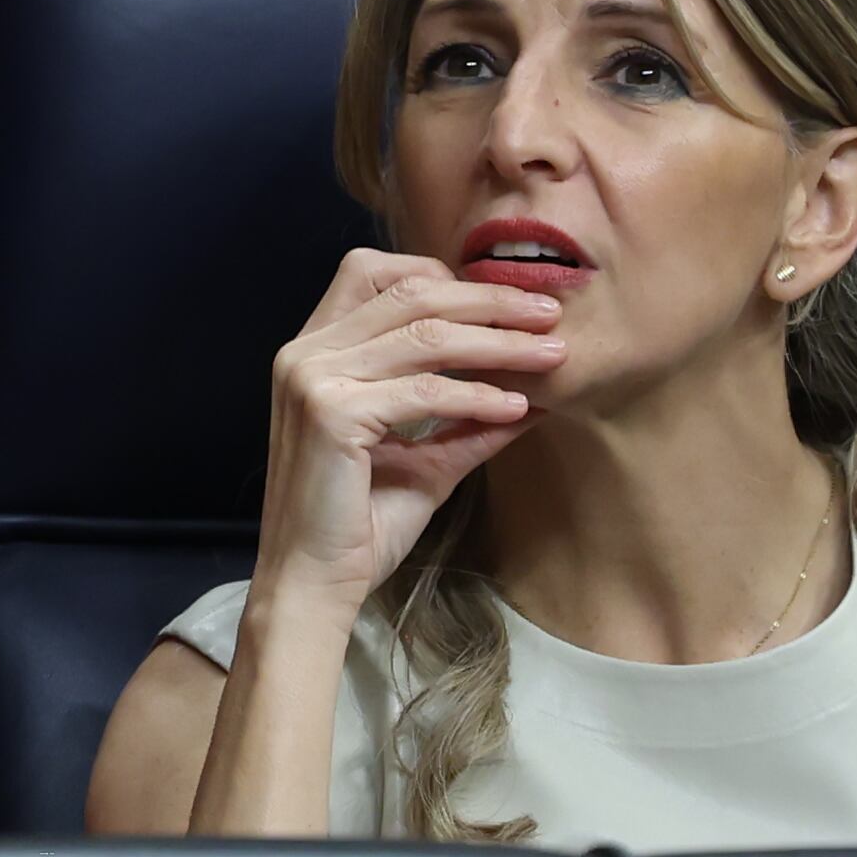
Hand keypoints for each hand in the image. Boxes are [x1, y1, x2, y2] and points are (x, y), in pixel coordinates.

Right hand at [251, 248, 566, 616]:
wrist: (314, 582)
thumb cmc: (360, 524)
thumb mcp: (426, 457)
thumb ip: (468, 418)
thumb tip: (537, 392)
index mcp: (314, 351)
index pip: (377, 273)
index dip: (448, 278)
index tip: (511, 306)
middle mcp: (304, 353)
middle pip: (410, 293)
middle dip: (490, 301)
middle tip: (551, 316)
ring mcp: (311, 379)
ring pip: (425, 336)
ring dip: (499, 344)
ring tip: (552, 358)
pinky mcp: (329, 414)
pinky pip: (423, 391)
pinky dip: (478, 395)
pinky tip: (517, 408)